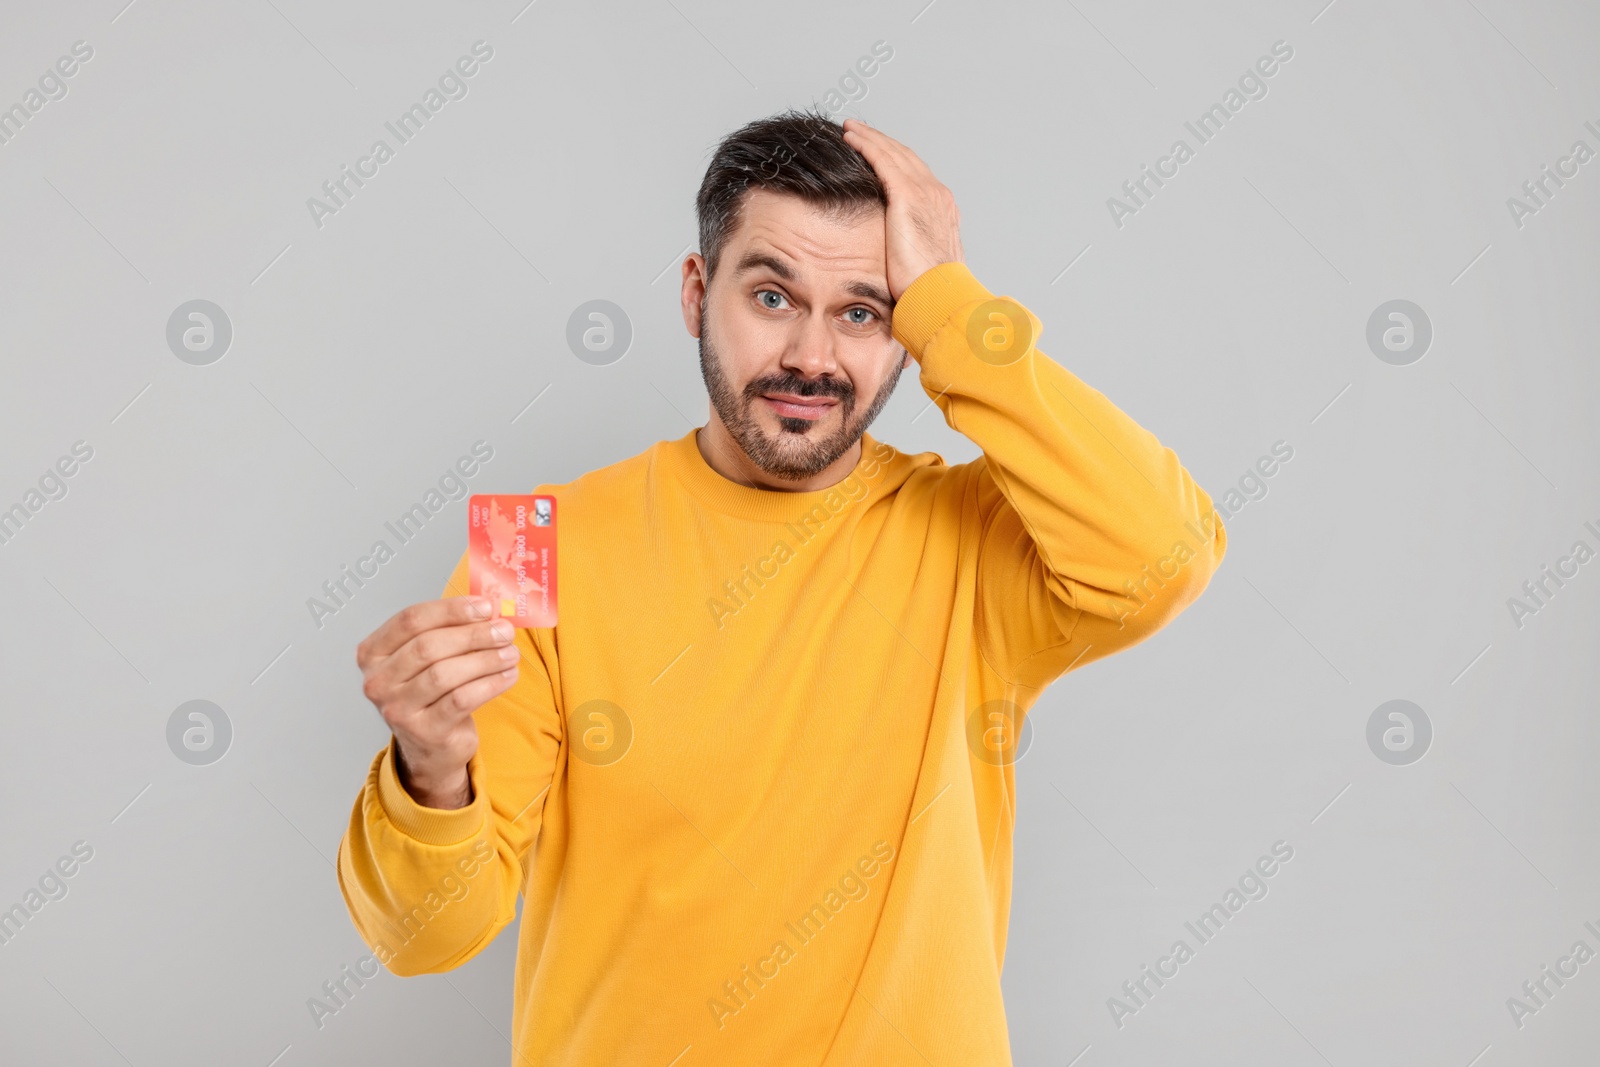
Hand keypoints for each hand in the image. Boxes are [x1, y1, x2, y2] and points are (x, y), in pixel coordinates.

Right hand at [356, 597, 520, 808]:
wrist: (430, 745)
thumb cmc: (430, 692)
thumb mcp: (427, 658)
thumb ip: (448, 630)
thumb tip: (489, 609)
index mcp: (373, 652)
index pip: (411, 620)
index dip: (451, 610)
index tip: (484, 606)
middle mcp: (378, 681)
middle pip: (428, 646)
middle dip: (473, 635)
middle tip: (505, 630)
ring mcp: (397, 709)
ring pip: (445, 674)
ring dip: (485, 659)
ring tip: (511, 653)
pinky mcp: (424, 731)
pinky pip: (461, 700)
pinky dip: (490, 684)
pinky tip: (508, 675)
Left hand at [840, 118, 963, 301]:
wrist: (940, 295)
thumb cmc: (929, 290)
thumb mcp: (922, 264)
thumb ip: (911, 249)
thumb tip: (898, 256)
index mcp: (942, 209)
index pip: (916, 175)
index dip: (895, 160)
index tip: (878, 153)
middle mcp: (937, 194)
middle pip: (905, 157)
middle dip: (882, 141)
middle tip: (861, 131)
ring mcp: (924, 192)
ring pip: (893, 152)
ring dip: (870, 136)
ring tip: (851, 128)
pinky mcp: (907, 195)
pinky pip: (882, 159)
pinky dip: (866, 145)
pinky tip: (850, 137)